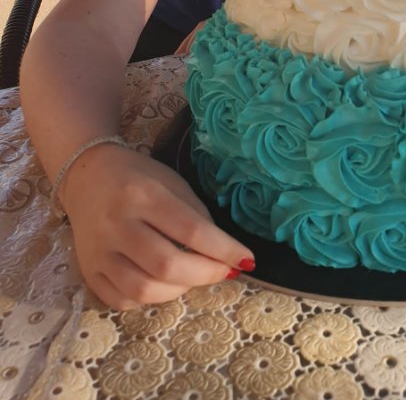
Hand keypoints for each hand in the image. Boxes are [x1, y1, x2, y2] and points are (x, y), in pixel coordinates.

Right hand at [61, 143, 253, 309]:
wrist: (87, 175)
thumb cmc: (138, 177)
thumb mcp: (172, 183)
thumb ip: (196, 216)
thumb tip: (223, 254)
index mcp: (143, 195)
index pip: (191, 230)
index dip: (224, 250)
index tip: (246, 260)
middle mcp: (118, 224)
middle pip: (167, 265)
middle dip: (206, 274)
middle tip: (225, 271)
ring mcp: (99, 252)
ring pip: (144, 289)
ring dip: (179, 290)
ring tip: (193, 276)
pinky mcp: (88, 272)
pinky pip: (123, 300)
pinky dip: (151, 298)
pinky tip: (163, 283)